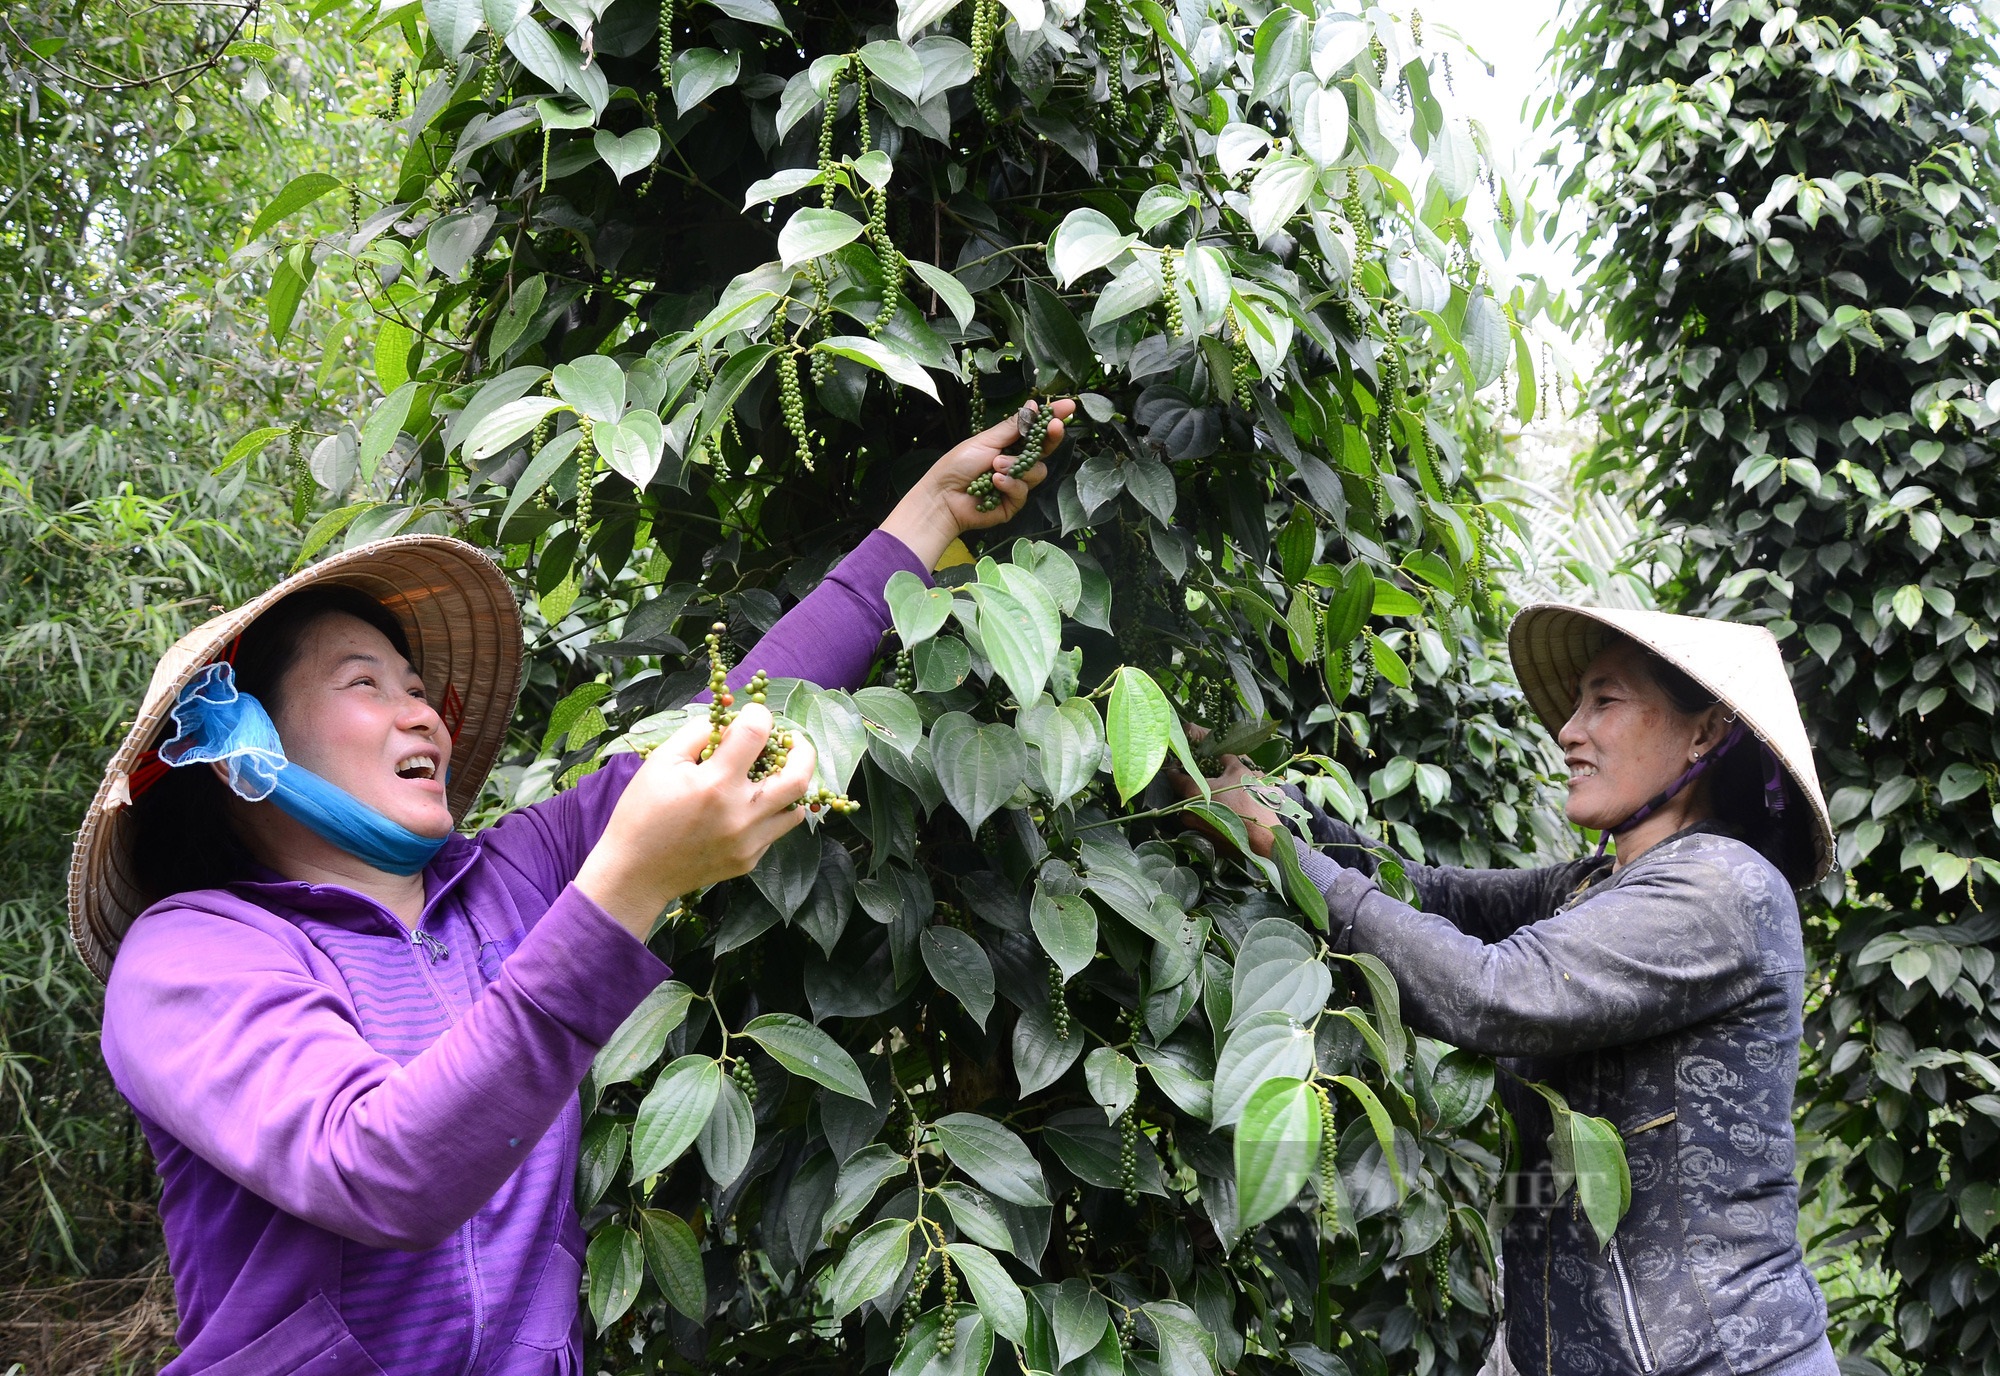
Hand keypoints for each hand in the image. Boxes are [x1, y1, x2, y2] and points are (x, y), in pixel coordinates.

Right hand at [574, 703, 817, 938]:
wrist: (636, 873)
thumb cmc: (642, 813)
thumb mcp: (661, 762)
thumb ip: (698, 733)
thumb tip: (730, 720)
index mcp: (716, 783)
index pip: (757, 734)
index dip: (759, 715)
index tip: (753, 714)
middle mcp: (741, 814)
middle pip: (799, 776)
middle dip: (803, 750)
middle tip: (793, 741)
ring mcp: (749, 841)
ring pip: (796, 808)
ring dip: (790, 785)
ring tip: (775, 774)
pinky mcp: (749, 860)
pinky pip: (775, 831)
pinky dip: (771, 812)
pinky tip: (751, 804)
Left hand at [878, 398, 1075, 568]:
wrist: (943, 497)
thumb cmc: (958, 465)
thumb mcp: (985, 441)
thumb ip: (1012, 427)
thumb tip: (1033, 405)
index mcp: (1009, 445)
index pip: (1036, 431)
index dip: (1051, 419)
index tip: (1068, 407)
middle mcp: (1016, 463)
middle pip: (1044, 450)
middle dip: (1050, 437)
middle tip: (1053, 427)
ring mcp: (1016, 484)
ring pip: (1037, 472)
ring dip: (1016, 467)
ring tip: (995, 466)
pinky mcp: (1013, 503)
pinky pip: (1024, 491)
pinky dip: (1010, 485)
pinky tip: (995, 483)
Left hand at [1169, 732, 1283, 858]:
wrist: (1261, 837)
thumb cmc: (1248, 801)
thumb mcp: (1239, 772)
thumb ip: (1227, 760)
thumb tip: (1223, 756)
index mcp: (1191, 792)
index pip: (1173, 777)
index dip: (1175, 768)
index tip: (1178, 763)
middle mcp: (1187, 812)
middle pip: (1181, 795)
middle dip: (1189, 787)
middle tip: (1201, 780)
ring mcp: (1194, 828)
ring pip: (1190, 811)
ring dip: (1198, 803)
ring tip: (1214, 798)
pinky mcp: (1204, 840)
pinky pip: (1200, 824)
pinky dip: (1206, 818)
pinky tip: (1221, 813)